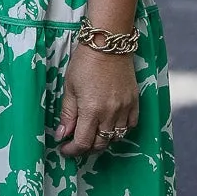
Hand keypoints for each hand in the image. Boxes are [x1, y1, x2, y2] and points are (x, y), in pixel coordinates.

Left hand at [55, 44, 139, 158]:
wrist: (109, 45)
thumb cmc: (85, 63)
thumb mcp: (70, 88)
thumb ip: (68, 114)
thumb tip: (62, 134)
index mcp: (91, 110)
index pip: (82, 142)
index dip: (72, 150)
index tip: (65, 149)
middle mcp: (110, 113)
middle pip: (100, 143)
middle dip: (86, 148)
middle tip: (76, 143)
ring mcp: (124, 108)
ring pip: (115, 137)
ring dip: (102, 140)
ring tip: (93, 134)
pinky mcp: (134, 102)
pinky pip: (130, 125)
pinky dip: (120, 130)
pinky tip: (110, 125)